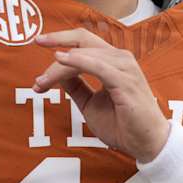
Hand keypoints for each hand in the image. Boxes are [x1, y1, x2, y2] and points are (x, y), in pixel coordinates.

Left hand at [33, 28, 170, 162]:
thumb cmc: (122, 124)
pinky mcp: (125, 81)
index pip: (82, 43)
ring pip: (84, 55)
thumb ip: (75, 85)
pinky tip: (60, 60)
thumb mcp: (89, 103)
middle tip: (36, 42)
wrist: (146, 144)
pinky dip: (77, 61)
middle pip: (83, 39)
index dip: (59, 43)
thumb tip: (56, 71)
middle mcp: (119, 59)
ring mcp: (124, 68)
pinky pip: (97, 66)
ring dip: (59, 67)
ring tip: (42, 81)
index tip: (38, 48)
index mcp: (111, 61)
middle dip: (58, 38)